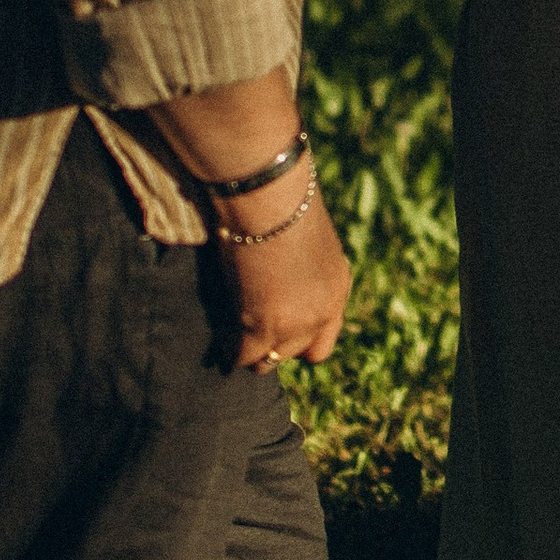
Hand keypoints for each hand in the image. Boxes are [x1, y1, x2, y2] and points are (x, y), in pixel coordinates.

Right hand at [221, 174, 351, 370]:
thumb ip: (305, 267)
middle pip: (302, 353)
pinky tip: (221, 343)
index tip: (281, 329)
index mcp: (338, 288)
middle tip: (256, 336)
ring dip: (253, 353)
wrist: (270, 199)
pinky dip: (231, 352)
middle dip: (280, 347)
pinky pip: (243, 355)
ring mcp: (295, 324)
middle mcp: (323, 312)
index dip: (302, 336)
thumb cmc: (283, 202)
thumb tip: (286, 274)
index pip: (325, 334)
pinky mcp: (263, 326)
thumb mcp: (309, 238)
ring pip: (270, 361)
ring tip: (234, 343)